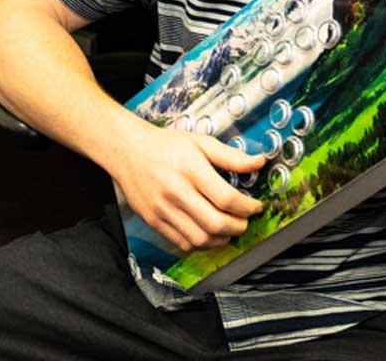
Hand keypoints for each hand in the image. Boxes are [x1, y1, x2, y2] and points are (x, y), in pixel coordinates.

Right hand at [108, 124, 264, 251]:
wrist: (127, 151)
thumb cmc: (166, 145)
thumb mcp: (200, 142)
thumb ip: (231, 156)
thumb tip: (258, 162)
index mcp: (191, 169)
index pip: (226, 198)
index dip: (247, 207)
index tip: (255, 207)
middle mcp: (176, 191)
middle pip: (215, 223)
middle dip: (238, 227)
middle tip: (245, 221)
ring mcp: (163, 209)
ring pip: (200, 238)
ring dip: (222, 240)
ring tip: (229, 230)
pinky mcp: (154, 220)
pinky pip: (182, 242)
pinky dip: (201, 244)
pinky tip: (209, 234)